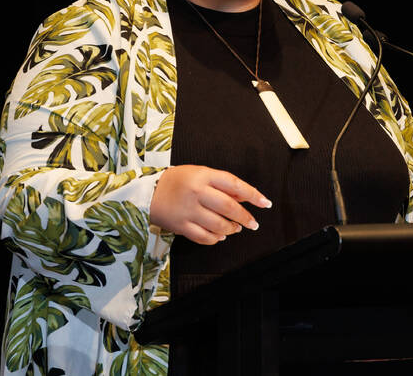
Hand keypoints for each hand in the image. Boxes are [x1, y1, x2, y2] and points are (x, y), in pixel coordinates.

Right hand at [150, 165, 271, 244]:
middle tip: (253, 223)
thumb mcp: (200, 174)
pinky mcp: (181, 226)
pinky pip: (204, 237)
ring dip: (232, 228)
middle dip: (245, 217)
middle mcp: (197, 192)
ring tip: (236, 228)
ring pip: (218, 224)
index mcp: (203, 176)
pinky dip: (216, 238)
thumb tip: (245, 197)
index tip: (265, 203)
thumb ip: (221, 185)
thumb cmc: (177, 181)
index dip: (253, 194)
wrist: (147, 193)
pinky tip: (220, 235)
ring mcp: (188, 210)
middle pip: (228, 206)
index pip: (234, 184)